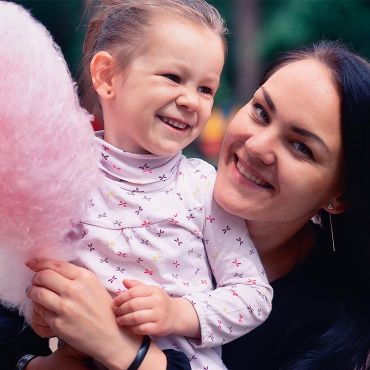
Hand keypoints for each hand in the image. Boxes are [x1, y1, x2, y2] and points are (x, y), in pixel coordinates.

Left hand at [25, 258, 142, 369]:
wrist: (110, 334)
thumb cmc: (102, 308)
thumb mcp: (93, 284)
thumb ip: (75, 275)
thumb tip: (51, 268)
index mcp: (84, 277)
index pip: (55, 264)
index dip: (39, 262)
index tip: (31, 263)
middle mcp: (74, 290)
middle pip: (43, 276)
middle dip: (36, 278)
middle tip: (37, 282)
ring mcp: (65, 307)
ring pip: (37, 293)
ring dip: (33, 292)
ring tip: (36, 294)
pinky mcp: (58, 324)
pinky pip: (40, 311)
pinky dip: (39, 308)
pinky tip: (46, 309)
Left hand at [113, 279, 200, 337]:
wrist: (175, 315)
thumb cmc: (158, 301)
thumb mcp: (150, 291)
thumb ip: (137, 286)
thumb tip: (124, 281)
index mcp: (154, 290)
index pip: (133, 292)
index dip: (121, 297)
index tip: (114, 302)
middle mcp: (157, 302)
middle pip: (133, 305)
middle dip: (121, 309)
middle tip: (116, 312)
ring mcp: (159, 315)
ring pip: (136, 317)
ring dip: (124, 319)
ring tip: (119, 320)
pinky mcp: (159, 328)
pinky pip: (141, 329)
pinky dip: (132, 328)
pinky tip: (129, 327)